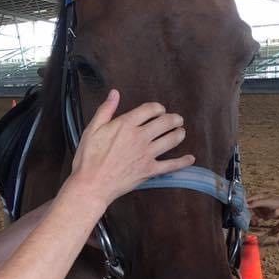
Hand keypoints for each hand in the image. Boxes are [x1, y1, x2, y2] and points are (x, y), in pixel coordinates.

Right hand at [70, 89, 194, 203]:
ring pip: (171, 140)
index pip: (149, 109)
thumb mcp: (91, 130)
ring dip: (179, 134)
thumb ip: (105, 110)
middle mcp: (140, 137)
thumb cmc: (88, 159)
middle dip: (173, 119)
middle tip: (177, 119)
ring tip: (181, 132)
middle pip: (164, 122)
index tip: (159, 110)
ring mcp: (147, 154)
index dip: (157, 107)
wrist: (91, 185)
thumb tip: (114, 93)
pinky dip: (182, 162)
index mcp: (125, 125)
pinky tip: (190, 159)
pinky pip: (171, 165)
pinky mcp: (149, 170)